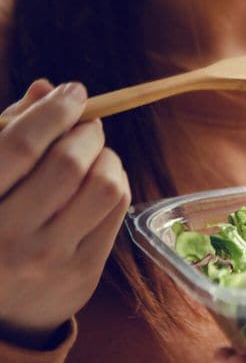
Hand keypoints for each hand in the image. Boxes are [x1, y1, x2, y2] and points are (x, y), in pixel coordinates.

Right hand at [0, 79, 130, 347]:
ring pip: (103, 187)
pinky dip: (118, 183)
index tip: (73, 92)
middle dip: (86, 132)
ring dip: (108, 158)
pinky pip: (117, 211)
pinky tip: (102, 181)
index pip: (19, 145)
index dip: (53, 111)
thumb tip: (46, 89)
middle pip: (67, 163)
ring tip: (95, 154)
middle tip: (87, 124)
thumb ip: (8, 133)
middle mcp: (7, 235)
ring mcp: (48, 258)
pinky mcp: (82, 273)